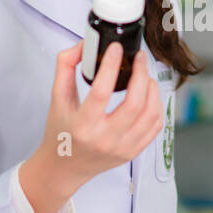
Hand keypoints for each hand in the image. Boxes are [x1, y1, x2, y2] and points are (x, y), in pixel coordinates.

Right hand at [20, 41, 162, 212]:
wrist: (64, 167)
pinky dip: (156, 105)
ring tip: (144, 76)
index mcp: (82, 126)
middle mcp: (104, 139)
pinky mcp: (134, 152)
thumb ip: (66, 66)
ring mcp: (122, 148)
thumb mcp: (56, 98)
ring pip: (151, 114)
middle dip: (141, 74)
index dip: (111, 66)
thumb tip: (85, 45)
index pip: (101, 92)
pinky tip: (148, 95)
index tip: (116, 49)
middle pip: (134, 103)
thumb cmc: (61, 132)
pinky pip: (156, 126)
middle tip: (139, 58)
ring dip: (152, 89)